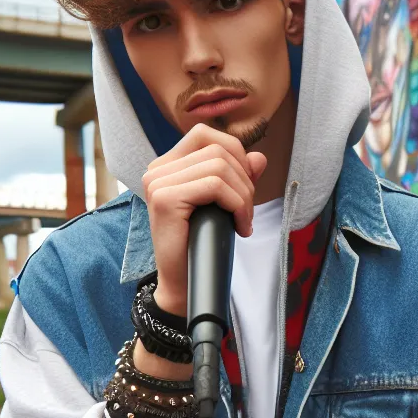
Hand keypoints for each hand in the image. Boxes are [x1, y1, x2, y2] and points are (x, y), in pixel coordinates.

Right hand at [141, 124, 267, 316]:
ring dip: (243, 197)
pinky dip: (237, 206)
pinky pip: (215, 186)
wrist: (184, 282)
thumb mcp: (225, 205)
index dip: (235, 153)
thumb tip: (259, 157)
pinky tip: (240, 227)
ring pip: (220, 167)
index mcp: (168, 165)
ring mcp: (158, 182)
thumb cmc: (203, 244)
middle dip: (245, 181)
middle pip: (218, 149)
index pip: (205, 135)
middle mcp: (158, 169)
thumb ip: (239, 178)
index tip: (244, 187)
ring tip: (243, 222)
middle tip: (246, 212)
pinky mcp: (164, 198)